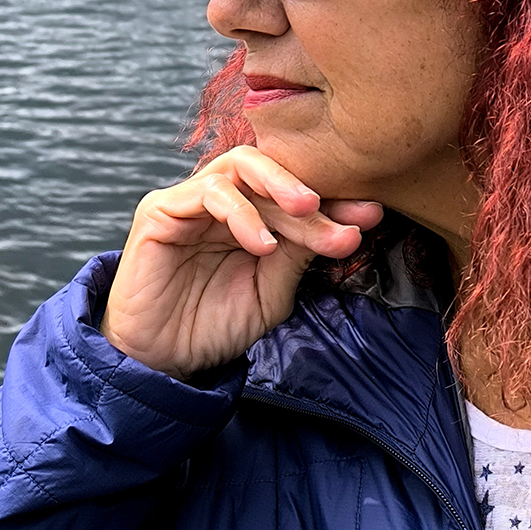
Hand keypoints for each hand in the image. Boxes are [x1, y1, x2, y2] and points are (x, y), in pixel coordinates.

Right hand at [99, 145, 382, 379]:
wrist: (159, 362)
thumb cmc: (212, 327)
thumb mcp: (270, 291)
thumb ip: (298, 255)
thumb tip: (348, 228)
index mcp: (250, 214)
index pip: (294, 191)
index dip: (334, 200)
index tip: (370, 216)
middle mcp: (221, 198)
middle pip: (272, 170)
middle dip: (314, 190)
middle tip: (349, 211)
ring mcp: (190, 199)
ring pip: (242, 167)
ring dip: (280, 189)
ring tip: (308, 214)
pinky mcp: (160, 209)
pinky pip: (207, 192)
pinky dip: (240, 212)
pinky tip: (261, 244)